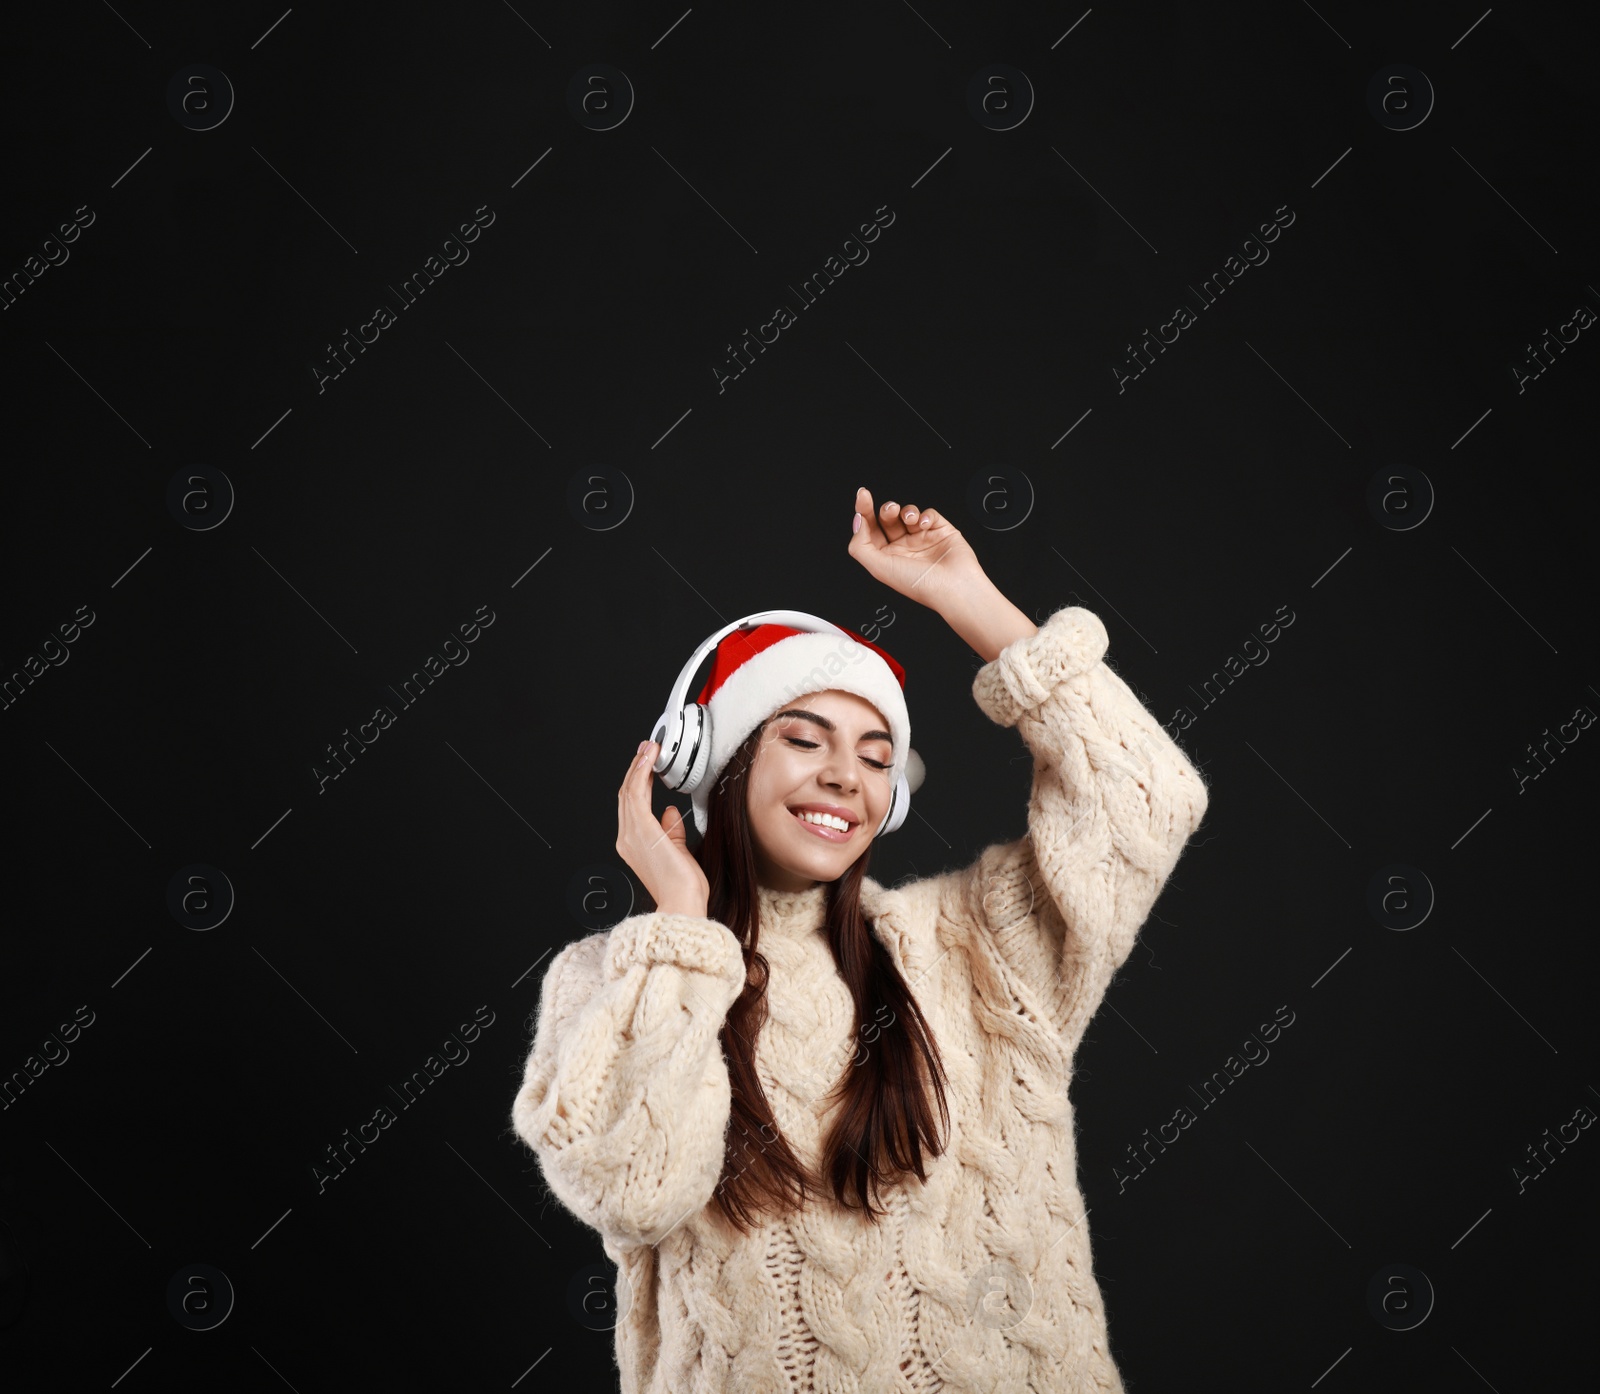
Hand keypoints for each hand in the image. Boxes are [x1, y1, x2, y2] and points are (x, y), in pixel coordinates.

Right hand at [616, 741, 709, 917]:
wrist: (682, 903)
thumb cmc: (684, 887)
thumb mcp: (678, 852)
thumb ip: (671, 831)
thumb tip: (669, 811)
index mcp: (633, 845)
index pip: (633, 806)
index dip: (640, 781)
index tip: (649, 763)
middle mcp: (627, 838)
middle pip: (627, 795)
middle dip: (637, 768)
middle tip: (648, 748)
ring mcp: (630, 834)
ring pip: (629, 791)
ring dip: (639, 766)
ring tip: (650, 748)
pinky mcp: (640, 829)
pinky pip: (636, 793)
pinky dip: (642, 772)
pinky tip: (650, 759)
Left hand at [847, 487, 986, 614]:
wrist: (954, 586)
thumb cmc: (919, 584)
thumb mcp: (879, 568)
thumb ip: (860, 546)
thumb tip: (857, 522)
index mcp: (886, 558)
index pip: (870, 530)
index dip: (864, 512)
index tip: (863, 497)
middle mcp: (903, 548)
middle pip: (887, 519)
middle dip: (886, 510)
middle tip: (890, 509)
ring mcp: (922, 539)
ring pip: (908, 514)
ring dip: (906, 511)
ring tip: (910, 518)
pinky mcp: (940, 532)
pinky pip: (929, 514)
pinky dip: (926, 515)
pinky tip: (925, 524)